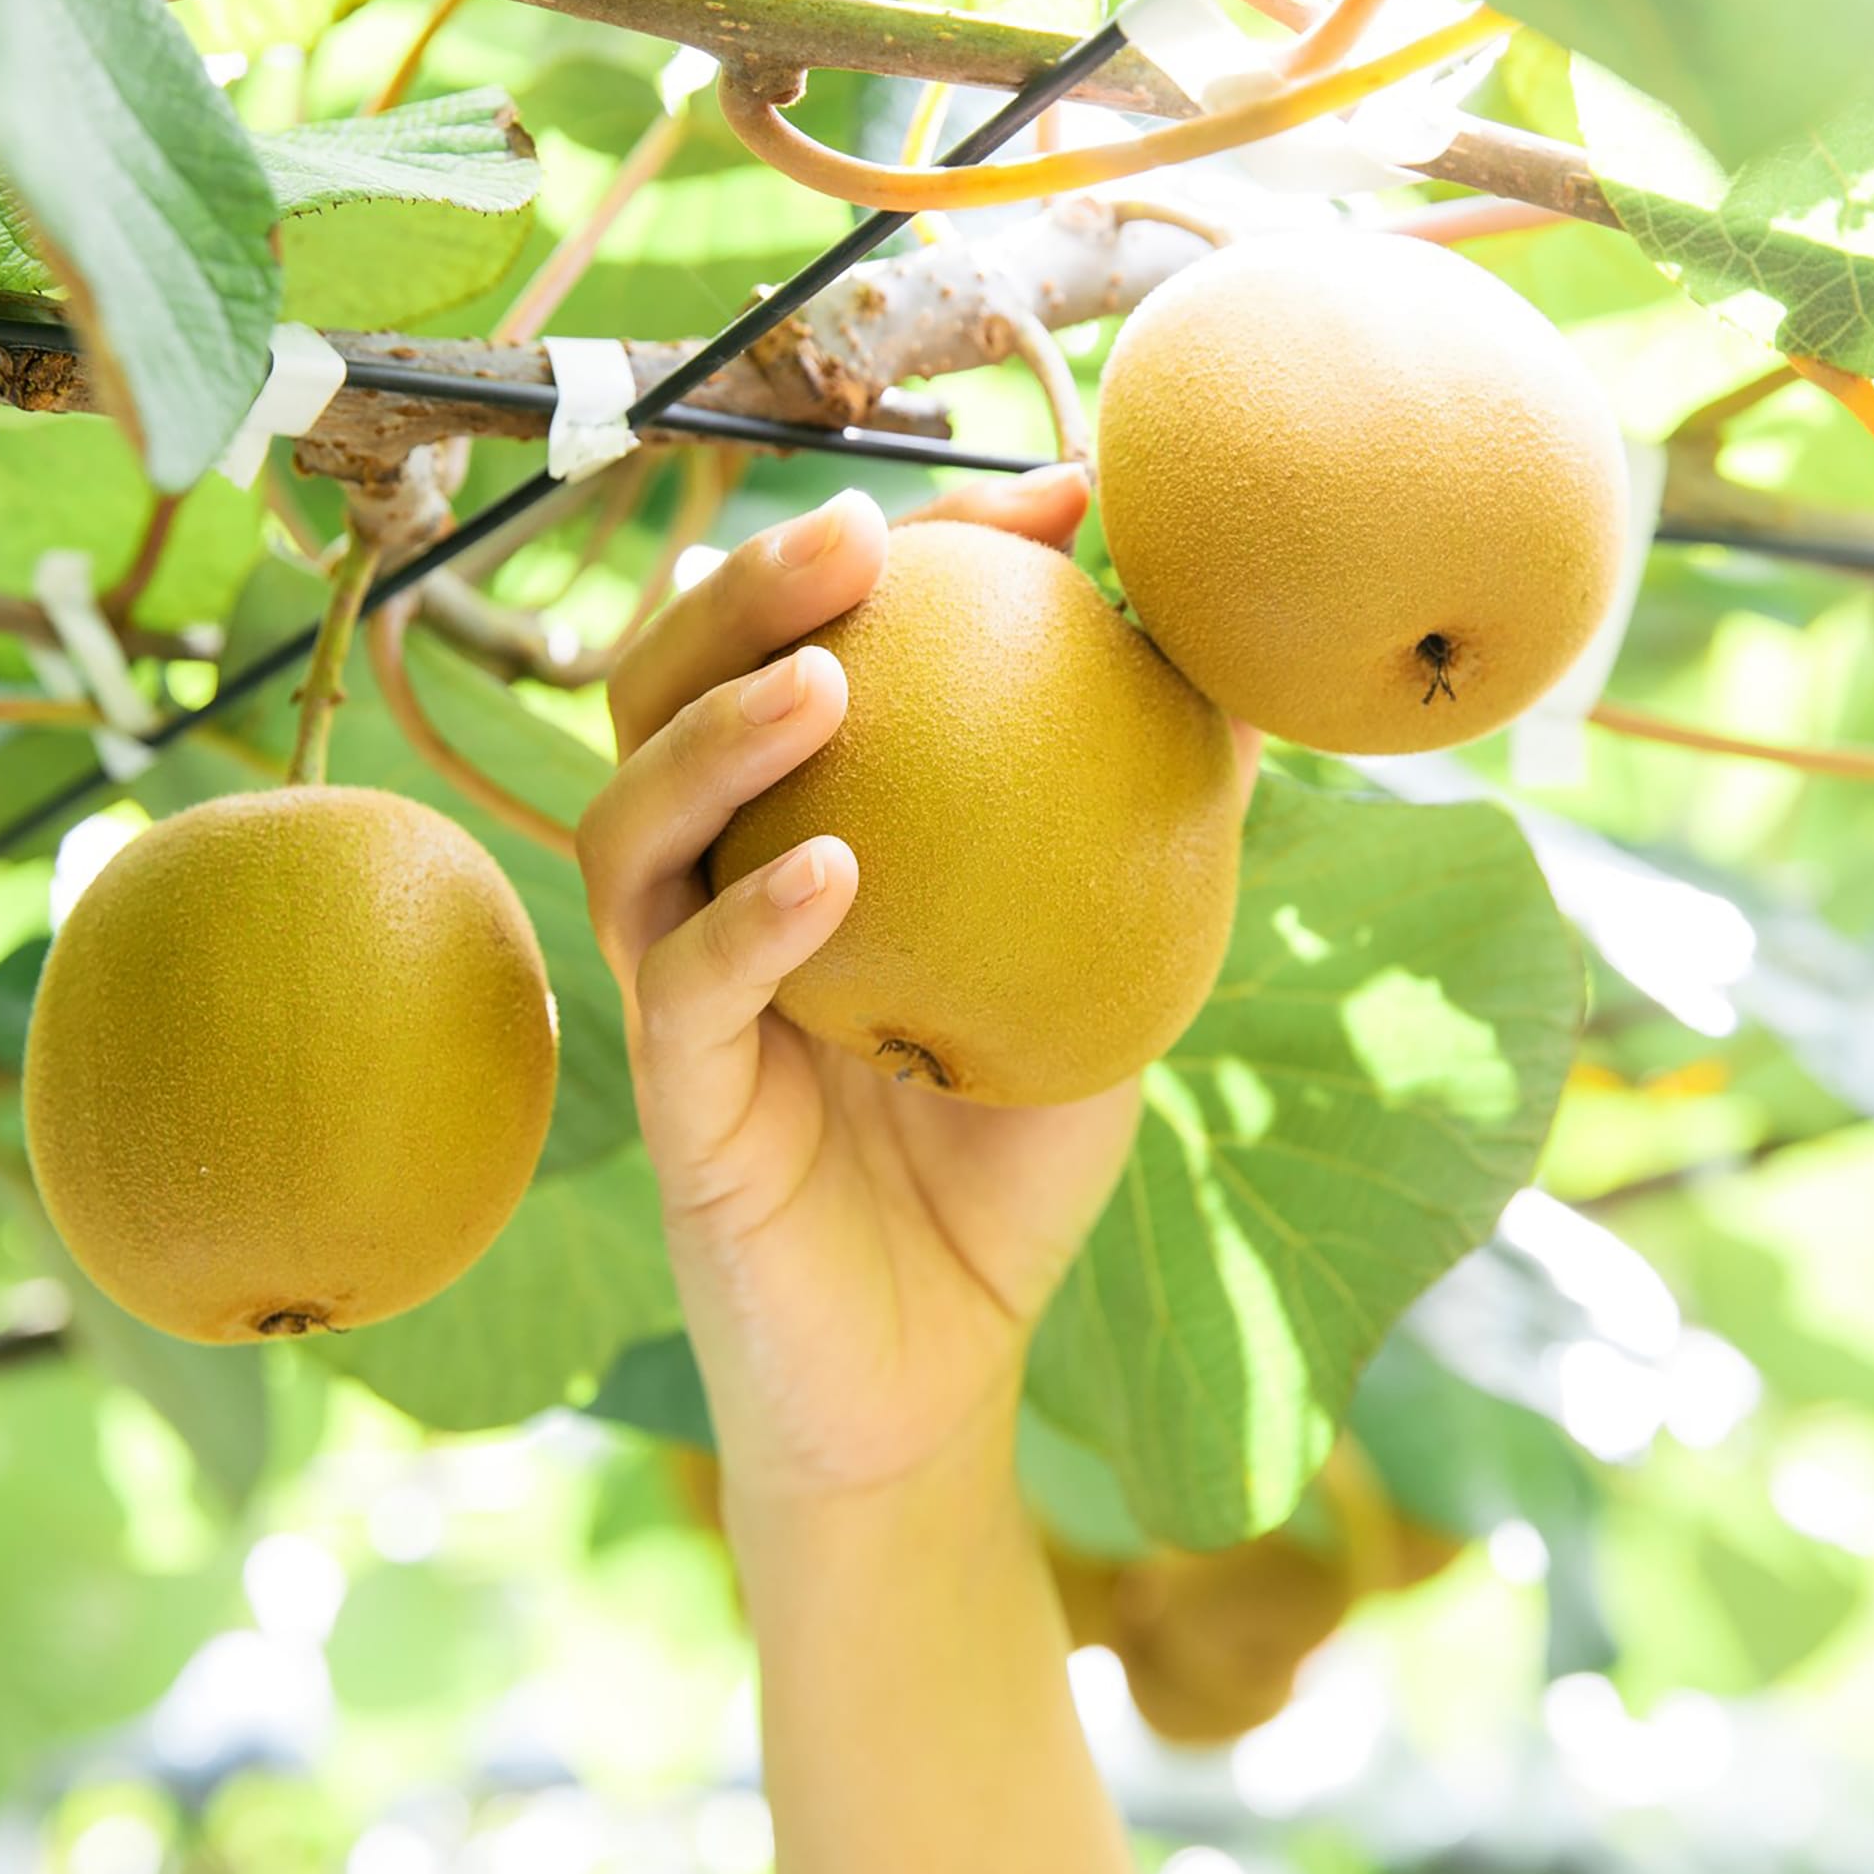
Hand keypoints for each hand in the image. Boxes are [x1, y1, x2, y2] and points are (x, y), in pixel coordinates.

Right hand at [578, 467, 1160, 1506]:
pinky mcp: (678, 1106)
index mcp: (797, 838)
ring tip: (827, 679)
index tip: (1053, 506)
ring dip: (716, 737)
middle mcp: (716, 892)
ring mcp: (682, 996)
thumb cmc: (1005, 1160)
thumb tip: (1241, 678)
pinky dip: (753, 923)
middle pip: (666, 702)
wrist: (935, 1367)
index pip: (810, 659)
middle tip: (861, 535)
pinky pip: (684, 991)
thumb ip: (1147, 835)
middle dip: (745, 598)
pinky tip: (840, 875)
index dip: (911, 566)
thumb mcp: (1105, 977)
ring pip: (632, 827)